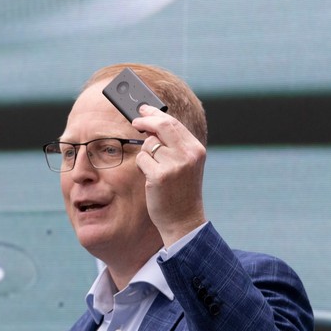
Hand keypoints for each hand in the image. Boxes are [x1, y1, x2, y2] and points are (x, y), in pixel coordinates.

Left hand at [133, 105, 206, 247]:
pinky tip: (150, 179)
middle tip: (134, 121)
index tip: (144, 109)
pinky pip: (141, 159)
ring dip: (145, 154)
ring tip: (153, 170)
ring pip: (148, 144)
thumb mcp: (185, 166)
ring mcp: (175, 165)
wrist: (184, 220)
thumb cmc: (180, 193)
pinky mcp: (160, 176)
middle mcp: (188, 155)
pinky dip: (141, 167)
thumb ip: (174, 146)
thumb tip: (151, 125)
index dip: (156, 114)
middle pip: (161, 126)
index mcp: (196, 150)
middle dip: (145, 120)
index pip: (174, 123)